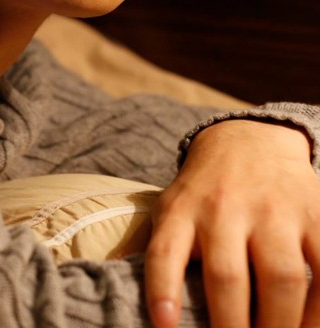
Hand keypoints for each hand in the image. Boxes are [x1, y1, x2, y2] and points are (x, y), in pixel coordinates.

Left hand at [144, 119, 319, 327]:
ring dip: (280, 325)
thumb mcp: (174, 206)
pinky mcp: (314, 213)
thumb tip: (145, 298)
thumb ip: (164, 249)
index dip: (163, 290)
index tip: (164, 324)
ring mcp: (273, 209)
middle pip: (228, 276)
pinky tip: (310, 327)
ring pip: (281, 277)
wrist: (249, 139)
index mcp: (184, 209)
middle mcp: (225, 206)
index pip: (166, 250)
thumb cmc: (206, 191)